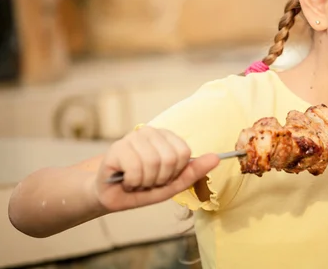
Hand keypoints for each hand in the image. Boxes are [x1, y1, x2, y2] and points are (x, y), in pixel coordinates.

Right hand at [93, 126, 218, 212]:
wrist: (111, 195)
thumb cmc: (143, 187)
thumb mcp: (173, 183)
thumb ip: (194, 171)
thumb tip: (216, 158)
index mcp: (166, 137)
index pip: (184, 153)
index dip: (175, 172)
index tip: (164, 178)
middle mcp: (150, 132)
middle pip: (170, 158)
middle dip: (160, 178)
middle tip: (148, 181)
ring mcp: (132, 137)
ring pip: (153, 163)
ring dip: (145, 181)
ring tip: (137, 181)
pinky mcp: (117, 147)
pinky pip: (135, 169)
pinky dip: (133, 182)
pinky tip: (126, 180)